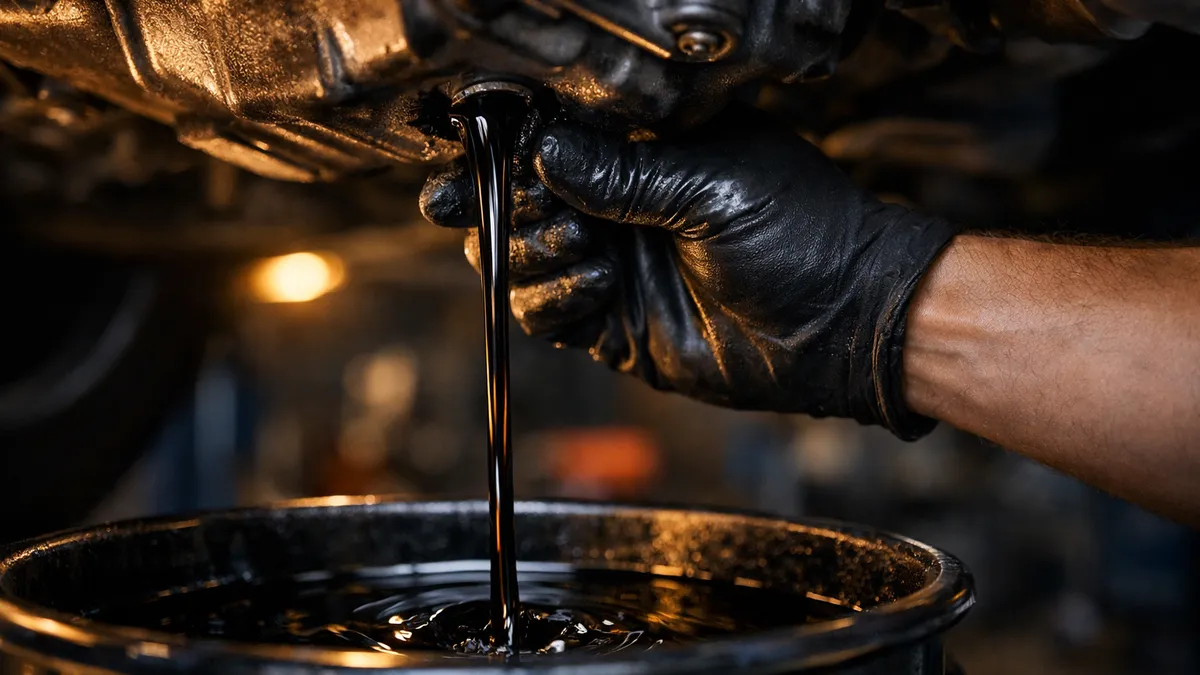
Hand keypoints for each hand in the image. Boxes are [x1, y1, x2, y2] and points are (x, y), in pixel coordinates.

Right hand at [420, 108, 955, 438]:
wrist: (844, 323)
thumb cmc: (804, 234)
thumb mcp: (713, 183)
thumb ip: (624, 173)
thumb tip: (546, 152)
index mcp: (648, 157)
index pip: (554, 146)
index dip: (504, 153)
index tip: (464, 158)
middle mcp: (622, 210)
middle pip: (521, 205)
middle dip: (496, 205)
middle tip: (478, 204)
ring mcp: (615, 267)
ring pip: (524, 261)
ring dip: (529, 253)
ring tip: (576, 246)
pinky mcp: (616, 325)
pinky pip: (549, 315)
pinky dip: (552, 300)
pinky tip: (595, 286)